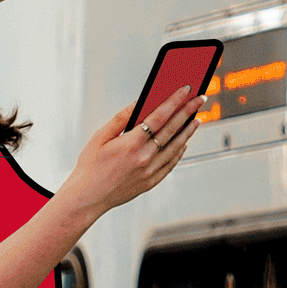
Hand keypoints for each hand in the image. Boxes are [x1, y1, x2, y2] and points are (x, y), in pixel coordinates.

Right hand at [61, 86, 203, 215]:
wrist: (87, 197)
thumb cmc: (90, 166)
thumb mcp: (100, 137)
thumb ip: (121, 118)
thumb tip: (139, 102)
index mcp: (131, 143)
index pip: (159, 116)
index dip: (175, 101)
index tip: (185, 90)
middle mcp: (144, 158)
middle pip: (172, 129)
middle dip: (188, 112)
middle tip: (199, 99)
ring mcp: (150, 172)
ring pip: (176, 147)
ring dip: (188, 131)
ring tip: (196, 119)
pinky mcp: (151, 182)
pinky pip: (171, 164)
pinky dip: (179, 151)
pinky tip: (183, 142)